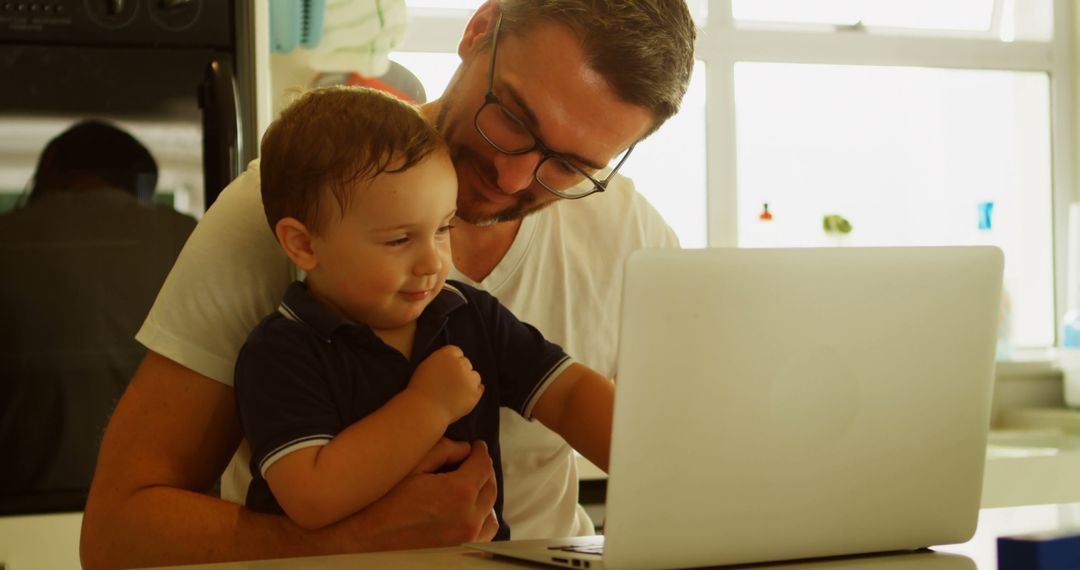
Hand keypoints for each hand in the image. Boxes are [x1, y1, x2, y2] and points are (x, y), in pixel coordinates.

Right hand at [338, 440, 498, 547]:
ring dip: (483, 498)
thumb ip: (443, 450)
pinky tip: (466, 513)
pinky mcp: (458, 554)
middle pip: (490, 488)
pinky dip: (479, 521)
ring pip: (490, 514)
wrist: (361, 540)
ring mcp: (465, 541)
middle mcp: (468, 519)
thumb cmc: (381, 502)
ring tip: (470, 488)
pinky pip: (482, 536)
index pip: (484, 465)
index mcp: (458, 493)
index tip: (476, 448)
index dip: (480, 452)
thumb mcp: (410, 465)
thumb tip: (464, 448)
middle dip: (483, 472)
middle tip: (472, 463)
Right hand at [408, 345, 482, 423]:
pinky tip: (462, 397)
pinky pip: (479, 388)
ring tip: (454, 393)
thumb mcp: (427, 366)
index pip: (456, 352)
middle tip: (449, 384)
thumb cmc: (421, 390)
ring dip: (468, 382)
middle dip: (460, 371)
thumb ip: (441, 360)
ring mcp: (469, 378)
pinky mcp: (475, 393)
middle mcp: (460, 364)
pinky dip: (473, 392)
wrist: (424, 410)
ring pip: (475, 376)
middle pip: (466, 363)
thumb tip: (455, 360)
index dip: (452, 361)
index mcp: (446, 355)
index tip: (447, 370)